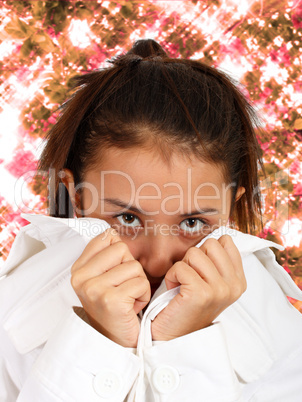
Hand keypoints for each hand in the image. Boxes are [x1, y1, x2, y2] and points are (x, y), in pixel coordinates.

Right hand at [71, 229, 150, 346]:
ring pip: (134, 266)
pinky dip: (143, 295)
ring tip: (127, 299)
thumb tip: (112, 232)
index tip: (114, 273)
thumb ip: (105, 254)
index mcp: (78, 269)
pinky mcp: (111, 300)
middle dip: (130, 268)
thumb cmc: (113, 308)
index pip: (105, 237)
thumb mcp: (103, 278)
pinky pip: (141, 283)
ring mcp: (94, 289)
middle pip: (122, 249)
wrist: (115, 342)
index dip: (119, 253)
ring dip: (139, 284)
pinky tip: (132, 307)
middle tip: (122, 288)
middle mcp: (81, 278)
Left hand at [151, 235, 246, 340]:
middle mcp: (234, 285)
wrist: (175, 337)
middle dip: (194, 258)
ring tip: (182, 286)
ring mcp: (220, 290)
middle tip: (190, 280)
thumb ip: (218, 260)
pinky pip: (180, 267)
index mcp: (239, 280)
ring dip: (182, 267)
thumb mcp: (211, 281)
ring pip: (194, 253)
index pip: (225, 241)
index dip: (207, 252)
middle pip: (210, 244)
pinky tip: (175, 292)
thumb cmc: (187, 305)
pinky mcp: (201, 293)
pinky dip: (172, 277)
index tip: (202, 272)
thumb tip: (219, 235)